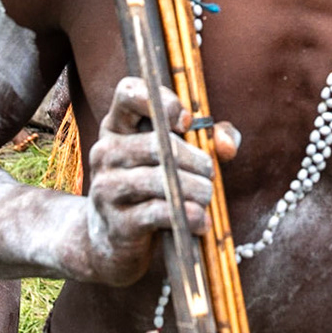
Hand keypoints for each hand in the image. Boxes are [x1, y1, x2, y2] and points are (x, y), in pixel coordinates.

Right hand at [82, 77, 236, 285]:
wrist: (112, 240)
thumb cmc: (152, 188)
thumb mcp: (175, 155)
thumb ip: (209, 138)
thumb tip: (226, 145)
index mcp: (118, 126)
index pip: (129, 92)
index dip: (162, 100)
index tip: (186, 123)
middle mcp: (105, 151)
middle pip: (157, 143)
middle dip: (196, 159)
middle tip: (210, 173)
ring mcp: (106, 187)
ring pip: (160, 179)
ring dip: (196, 188)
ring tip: (207, 196)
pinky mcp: (116, 222)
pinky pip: (158, 212)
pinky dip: (188, 216)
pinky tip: (202, 221)